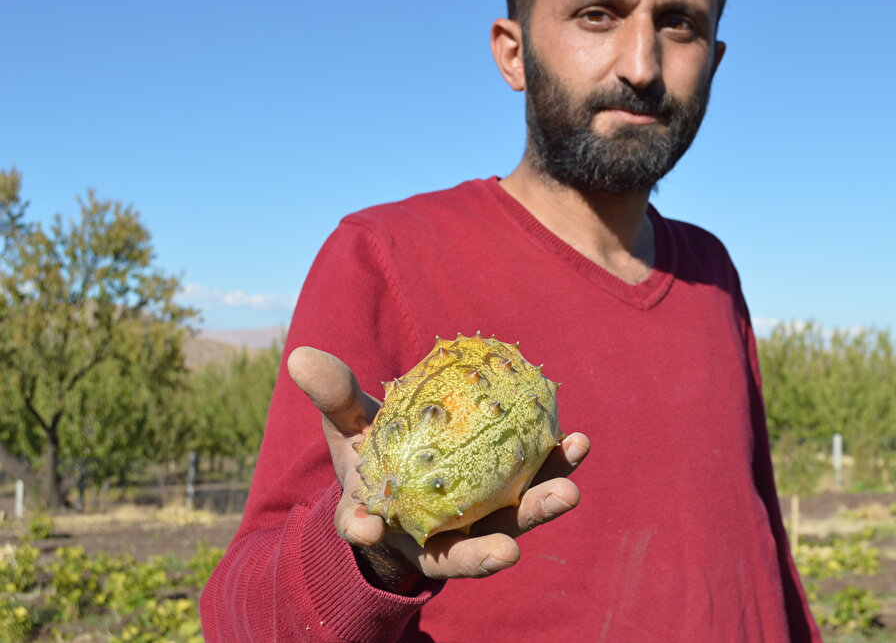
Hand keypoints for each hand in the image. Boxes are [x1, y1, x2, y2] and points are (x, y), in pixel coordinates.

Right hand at [287, 346, 588, 588]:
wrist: (414, 470)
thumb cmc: (375, 451)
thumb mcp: (350, 425)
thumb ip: (334, 396)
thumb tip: (300, 355)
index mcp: (380, 518)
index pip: (363, 528)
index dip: (362, 528)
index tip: (364, 525)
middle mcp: (432, 535)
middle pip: (459, 553)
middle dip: (485, 556)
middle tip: (509, 551)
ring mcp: (478, 525)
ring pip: (510, 525)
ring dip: (541, 510)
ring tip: (570, 492)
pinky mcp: (512, 502)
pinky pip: (537, 484)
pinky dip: (557, 467)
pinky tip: (578, 443)